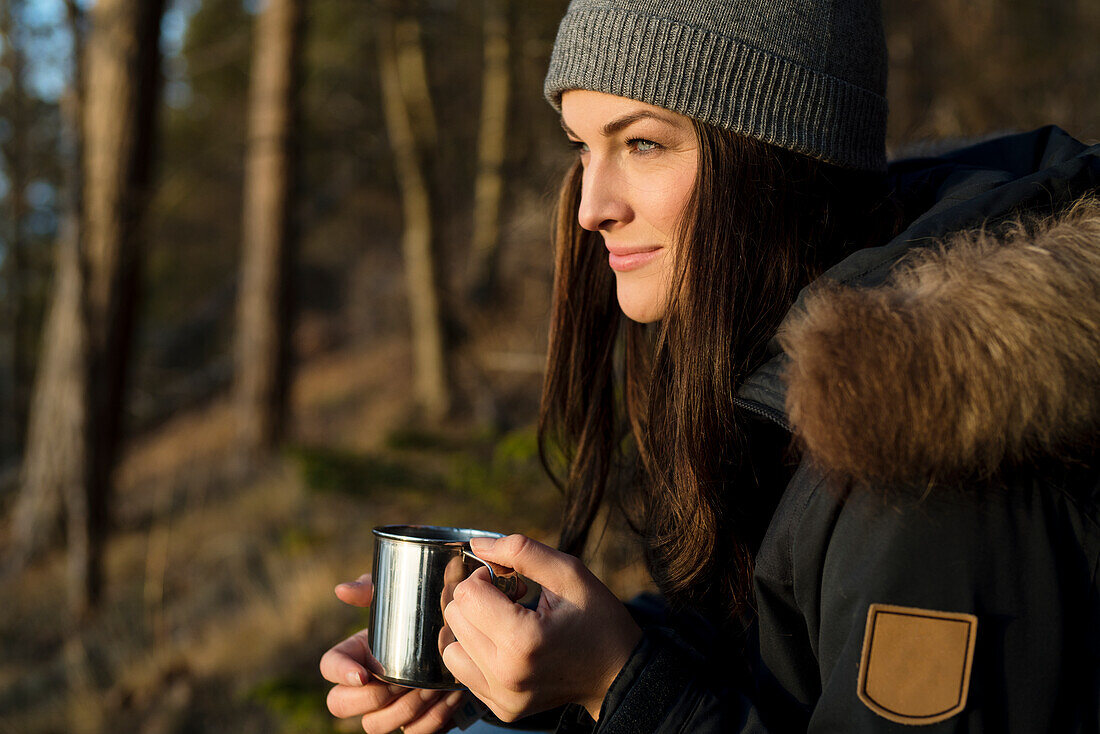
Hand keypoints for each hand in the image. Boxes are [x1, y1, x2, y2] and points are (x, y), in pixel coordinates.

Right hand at [320, 574, 465, 732]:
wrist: (459, 638)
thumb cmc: (422, 617)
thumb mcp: (399, 600)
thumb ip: (372, 590)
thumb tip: (342, 590)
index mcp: (356, 653)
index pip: (329, 666)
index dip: (340, 673)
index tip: (364, 674)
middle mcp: (364, 686)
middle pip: (339, 704)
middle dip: (372, 698)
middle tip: (402, 683)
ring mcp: (385, 709)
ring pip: (375, 726)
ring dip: (404, 710)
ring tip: (430, 689)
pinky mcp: (412, 724)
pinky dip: (432, 720)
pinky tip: (448, 699)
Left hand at [441, 535, 641, 722]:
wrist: (617, 673)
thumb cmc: (597, 619)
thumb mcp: (570, 573)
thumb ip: (521, 551)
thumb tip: (476, 544)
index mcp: (523, 640)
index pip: (467, 595)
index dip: (485, 577)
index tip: (511, 582)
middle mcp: (506, 675)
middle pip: (455, 618)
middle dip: (479, 600)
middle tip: (512, 601)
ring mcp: (501, 697)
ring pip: (451, 646)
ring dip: (474, 628)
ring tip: (508, 625)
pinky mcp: (500, 709)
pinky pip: (462, 671)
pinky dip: (476, 653)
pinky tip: (507, 646)